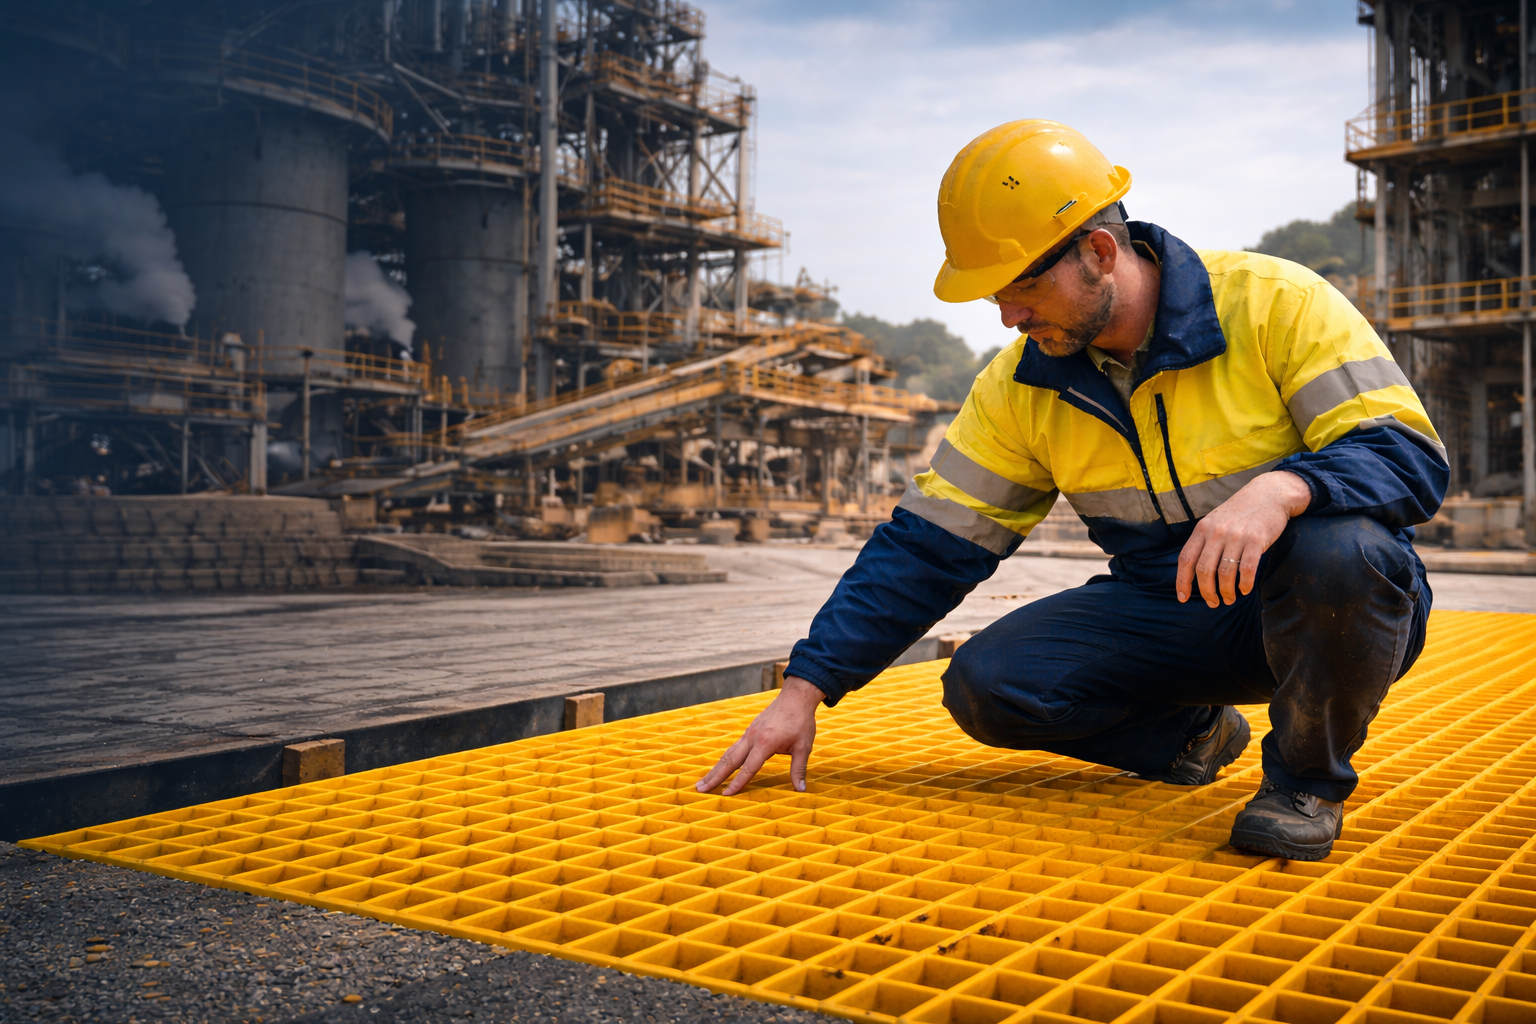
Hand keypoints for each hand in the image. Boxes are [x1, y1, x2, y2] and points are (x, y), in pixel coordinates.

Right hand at [695, 676, 821, 794]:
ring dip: (715, 768)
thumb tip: (801, 789)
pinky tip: (719, 767)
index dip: (737, 783)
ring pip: (728, 754)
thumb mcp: (804, 746)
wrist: (795, 697)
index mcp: (765, 743)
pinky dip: (724, 759)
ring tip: (702, 781)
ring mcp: (749, 733)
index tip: (725, 795)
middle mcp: (752, 738)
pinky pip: (734, 747)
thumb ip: (798, 769)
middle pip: (729, 761)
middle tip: (700, 789)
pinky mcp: (749, 730)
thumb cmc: (801, 721)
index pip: (748, 768)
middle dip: (714, 776)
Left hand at [1176, 471, 1310, 607]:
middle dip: (1206, 592)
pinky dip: (1244, 584)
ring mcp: (1236, 536)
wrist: (1268, 494)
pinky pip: (1247, 569)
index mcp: (1202, 529)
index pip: (1186, 559)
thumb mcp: (1215, 521)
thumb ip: (1204, 541)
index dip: (1182, 581)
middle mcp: (1216, 532)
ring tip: (1229, 599)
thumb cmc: (1239, 512)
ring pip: (1224, 573)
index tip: (1183, 598)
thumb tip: (1194, 570)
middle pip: (1203, 570)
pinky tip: (1245, 590)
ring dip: (1226, 591)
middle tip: (1213, 603)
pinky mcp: (1256, 540)